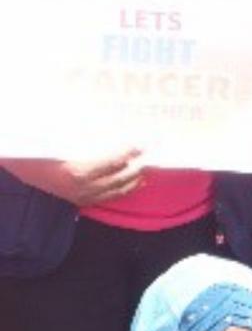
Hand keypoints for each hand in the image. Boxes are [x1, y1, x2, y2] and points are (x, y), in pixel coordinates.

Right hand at [4, 149, 145, 207]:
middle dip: (135, 167)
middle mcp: (83, 188)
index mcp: (78, 171)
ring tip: (146, 169)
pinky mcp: (81, 201)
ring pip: (116, 190)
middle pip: (118, 178)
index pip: (111, 162)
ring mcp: (83, 197)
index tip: (139, 145)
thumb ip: (86, 140)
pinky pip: (108, 198)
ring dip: (133, 180)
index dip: (127, 153)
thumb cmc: (43, 156)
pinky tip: (136, 184)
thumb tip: (109, 129)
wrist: (25, 175)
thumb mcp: (61, 145)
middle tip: (147, 155)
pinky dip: (124, 191)